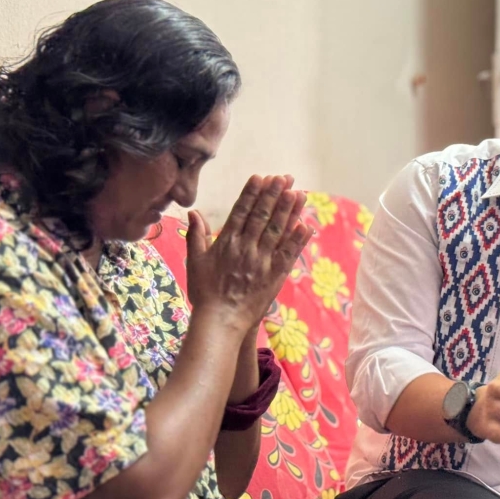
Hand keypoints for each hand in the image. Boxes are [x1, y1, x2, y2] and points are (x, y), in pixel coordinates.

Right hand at [186, 174, 311, 331]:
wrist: (220, 322)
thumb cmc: (204, 293)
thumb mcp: (195, 261)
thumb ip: (196, 235)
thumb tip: (193, 212)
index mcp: (226, 243)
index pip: (241, 212)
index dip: (252, 193)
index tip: (260, 177)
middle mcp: (246, 249)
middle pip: (262, 216)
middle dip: (273, 195)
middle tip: (284, 177)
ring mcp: (262, 262)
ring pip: (277, 231)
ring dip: (288, 211)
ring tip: (298, 193)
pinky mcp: (274, 277)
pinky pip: (288, 255)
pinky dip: (298, 240)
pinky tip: (306, 225)